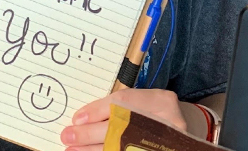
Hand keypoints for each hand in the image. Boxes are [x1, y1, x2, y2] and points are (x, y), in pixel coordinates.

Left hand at [60, 89, 186, 150]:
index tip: (76, 119)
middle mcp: (167, 121)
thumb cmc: (152, 112)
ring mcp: (165, 143)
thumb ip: (113, 106)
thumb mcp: (138, 101)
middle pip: (121, 129)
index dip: (97, 111)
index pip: (124, 102)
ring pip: (122, 147)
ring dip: (93, 149)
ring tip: (73, 149)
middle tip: (68, 136)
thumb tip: (80, 120)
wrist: (179, 129)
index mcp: (160, 100)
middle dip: (90, 134)